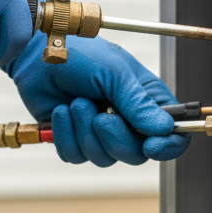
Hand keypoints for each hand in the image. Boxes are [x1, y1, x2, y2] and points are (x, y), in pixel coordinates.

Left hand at [6, 32, 190, 165]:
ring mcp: (102, 133)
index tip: (151, 145)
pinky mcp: (75, 139)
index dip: (168, 146)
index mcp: (148, 101)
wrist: (37, 55)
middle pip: (136, 154)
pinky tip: (61, 111)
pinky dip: (65, 134)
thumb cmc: (79, 54)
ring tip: (77, 102)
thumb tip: (164, 128)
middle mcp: (128, 120)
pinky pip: (76, 155)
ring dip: (85, 132)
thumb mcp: (115, 73)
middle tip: (100, 116)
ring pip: (104, 158)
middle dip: (115, 138)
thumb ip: (139, 103)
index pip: (174, 135)